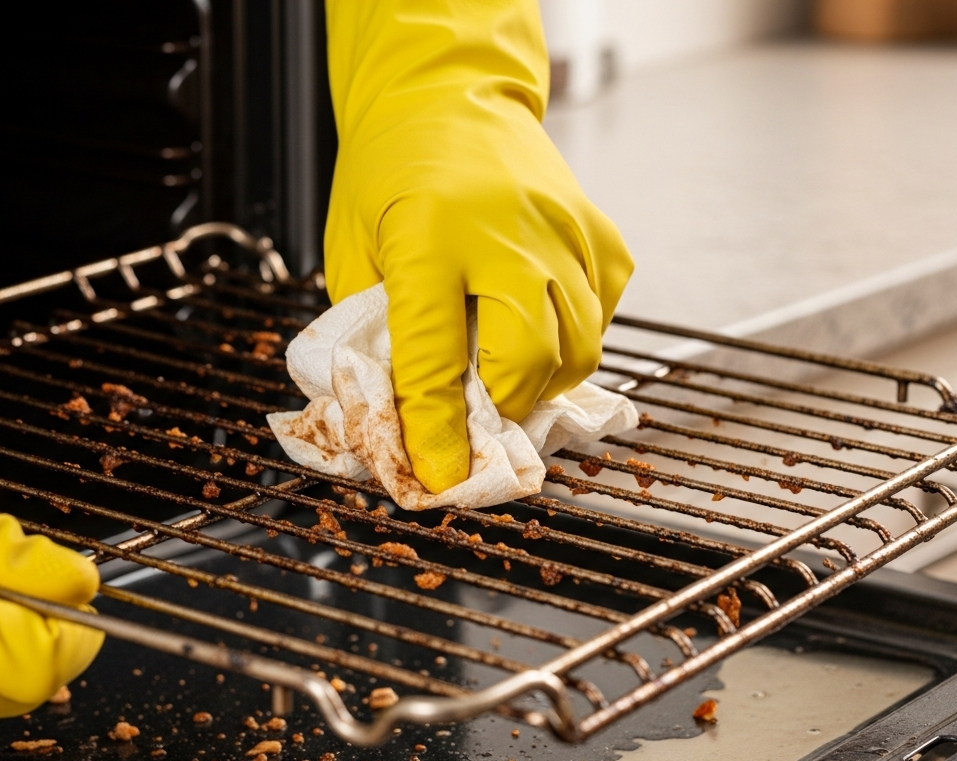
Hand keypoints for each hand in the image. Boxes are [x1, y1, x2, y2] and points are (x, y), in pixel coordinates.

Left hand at [323, 0, 632, 493]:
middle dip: (505, 406)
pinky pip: (602, 314)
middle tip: (479, 415)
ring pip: (581, 347)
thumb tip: (399, 406)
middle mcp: (507, 235)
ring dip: (543, 383)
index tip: (440, 473)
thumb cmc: (390, 169)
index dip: (436, 430)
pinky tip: (539, 330)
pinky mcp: (598, 233)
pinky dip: (575, 340)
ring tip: (508, 378)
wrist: (449, 92)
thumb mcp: (354, 246)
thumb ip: (373, 326)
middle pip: (531, 358)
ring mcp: (564, 232)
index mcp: (428, 237)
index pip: (435, 358)